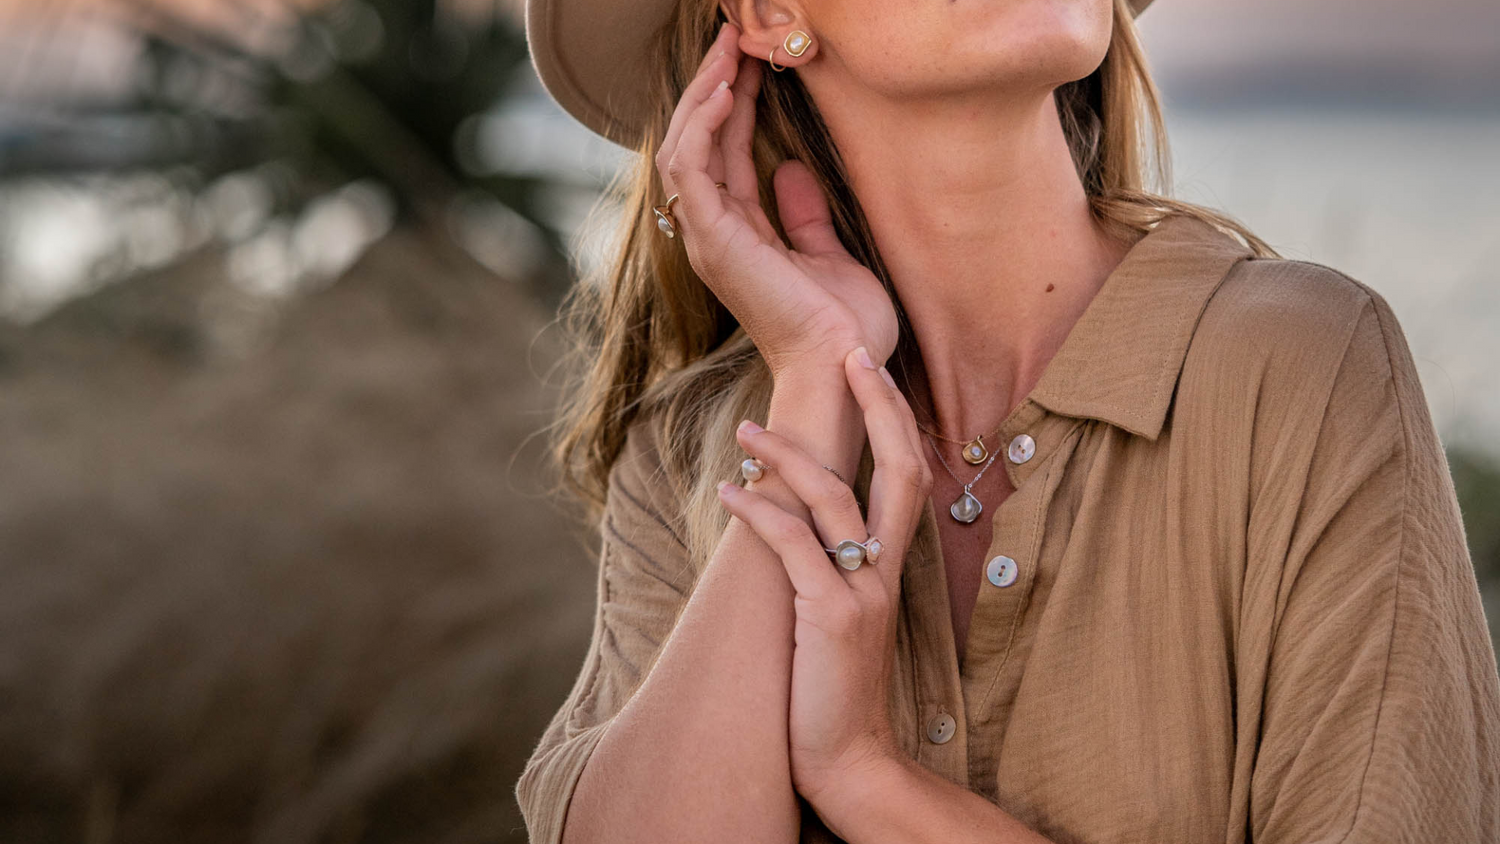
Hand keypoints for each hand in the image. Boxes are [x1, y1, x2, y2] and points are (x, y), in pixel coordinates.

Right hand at [656, 21, 898, 375]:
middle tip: (734, 34)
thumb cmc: (843, 327)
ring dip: (704, 94)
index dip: (735, 103)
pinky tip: (725, 90)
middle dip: (712, 85)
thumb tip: (791, 170)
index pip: (725, 154)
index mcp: (739, 236)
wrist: (841, 368)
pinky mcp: (714, 241)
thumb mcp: (830, 255)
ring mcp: (709, 238)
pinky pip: (692, 169)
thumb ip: (805, 215)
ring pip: (685, 148)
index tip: (752, 58)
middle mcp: (714, 234)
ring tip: (729, 49)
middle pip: (698, 143)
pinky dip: (704, 126)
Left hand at [714, 346, 933, 804]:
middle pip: (903, 468)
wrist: (847, 759)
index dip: (894, 417)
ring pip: (838, 497)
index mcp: (891, 565)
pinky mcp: (831, 616)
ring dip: (791, 455)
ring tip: (749, 431)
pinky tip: (730, 493)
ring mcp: (863, 592)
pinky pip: (793, 545)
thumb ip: (830, 564)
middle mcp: (887, 571)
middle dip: (878, 405)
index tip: (868, 366)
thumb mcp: (838, 614)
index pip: (909, 473)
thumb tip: (793, 515)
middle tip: (849, 352)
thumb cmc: (831, 686)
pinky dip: (759, 511)